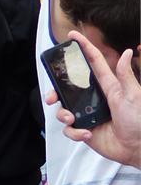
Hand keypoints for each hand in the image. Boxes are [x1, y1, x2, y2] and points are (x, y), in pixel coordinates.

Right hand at [48, 33, 140, 166]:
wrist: (138, 149)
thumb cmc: (139, 122)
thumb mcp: (134, 96)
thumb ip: (126, 76)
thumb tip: (124, 52)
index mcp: (108, 86)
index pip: (93, 63)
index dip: (83, 48)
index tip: (72, 36)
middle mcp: (94, 98)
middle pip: (69, 88)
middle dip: (56, 91)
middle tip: (52, 97)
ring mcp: (88, 114)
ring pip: (64, 109)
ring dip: (63, 114)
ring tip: (72, 119)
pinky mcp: (84, 130)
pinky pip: (69, 129)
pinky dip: (75, 133)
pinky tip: (86, 134)